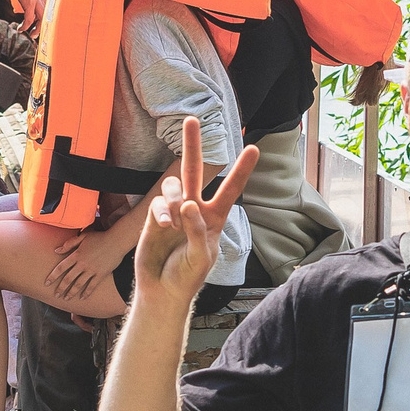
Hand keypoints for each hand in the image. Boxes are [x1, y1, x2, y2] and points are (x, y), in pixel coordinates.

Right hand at [12, 0, 46, 32]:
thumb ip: (36, 0)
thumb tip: (33, 4)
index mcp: (48, 3)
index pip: (49, 18)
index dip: (45, 26)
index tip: (40, 31)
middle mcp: (45, 5)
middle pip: (46, 23)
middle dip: (40, 32)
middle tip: (34, 36)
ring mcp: (38, 5)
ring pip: (39, 24)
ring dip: (34, 32)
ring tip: (28, 34)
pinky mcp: (30, 5)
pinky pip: (28, 20)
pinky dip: (24, 26)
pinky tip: (20, 28)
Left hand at [45, 226, 123, 302]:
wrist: (117, 241)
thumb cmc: (100, 237)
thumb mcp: (83, 237)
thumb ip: (69, 244)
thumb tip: (56, 250)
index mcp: (76, 255)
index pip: (61, 267)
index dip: (53, 276)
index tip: (46, 283)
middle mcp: (82, 264)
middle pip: (68, 278)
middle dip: (60, 288)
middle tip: (55, 295)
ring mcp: (92, 270)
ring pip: (79, 284)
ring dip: (71, 292)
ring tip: (66, 298)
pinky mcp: (101, 274)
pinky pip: (92, 286)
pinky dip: (86, 293)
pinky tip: (82, 298)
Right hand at [132, 119, 258, 306]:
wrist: (163, 290)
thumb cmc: (189, 276)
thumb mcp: (203, 257)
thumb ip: (199, 231)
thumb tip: (189, 203)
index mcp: (215, 218)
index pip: (230, 189)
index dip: (241, 170)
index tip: (254, 148)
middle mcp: (194, 209)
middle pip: (195, 170)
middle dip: (193, 145)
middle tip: (191, 120)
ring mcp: (174, 211)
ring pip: (174, 185)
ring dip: (175, 197)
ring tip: (174, 222)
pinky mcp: (155, 217)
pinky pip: (159, 203)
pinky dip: (163, 212)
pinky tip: (166, 225)